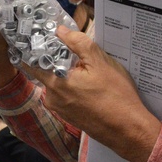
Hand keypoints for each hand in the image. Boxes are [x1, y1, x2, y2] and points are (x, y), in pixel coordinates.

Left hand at [28, 25, 161, 161]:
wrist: (129, 130)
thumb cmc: (117, 96)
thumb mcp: (100, 62)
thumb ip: (78, 42)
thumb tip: (60, 31)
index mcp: (55, 82)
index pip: (32, 60)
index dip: (35, 46)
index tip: (41, 34)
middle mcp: (52, 97)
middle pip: (48, 70)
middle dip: (59, 58)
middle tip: (75, 48)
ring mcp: (60, 109)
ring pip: (59, 82)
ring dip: (69, 72)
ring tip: (90, 67)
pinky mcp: (70, 116)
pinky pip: (67, 94)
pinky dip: (75, 86)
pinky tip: (93, 84)